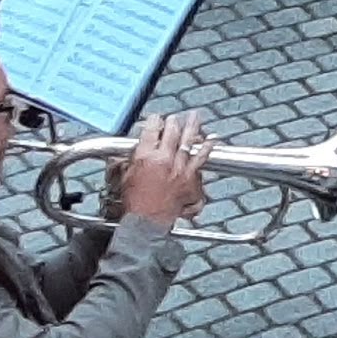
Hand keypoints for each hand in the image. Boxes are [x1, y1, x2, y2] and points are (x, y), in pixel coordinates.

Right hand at [114, 111, 208, 226]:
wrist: (147, 221)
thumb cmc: (134, 202)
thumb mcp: (125, 176)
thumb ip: (127, 160)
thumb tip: (127, 151)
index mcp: (144, 156)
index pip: (150, 131)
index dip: (154, 121)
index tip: (156, 117)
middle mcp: (163, 159)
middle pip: (171, 133)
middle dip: (173, 122)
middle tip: (175, 117)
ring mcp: (179, 167)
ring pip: (187, 141)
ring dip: (192, 126)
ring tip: (195, 116)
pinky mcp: (190, 177)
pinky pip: (201, 158)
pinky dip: (207, 147)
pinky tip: (211, 138)